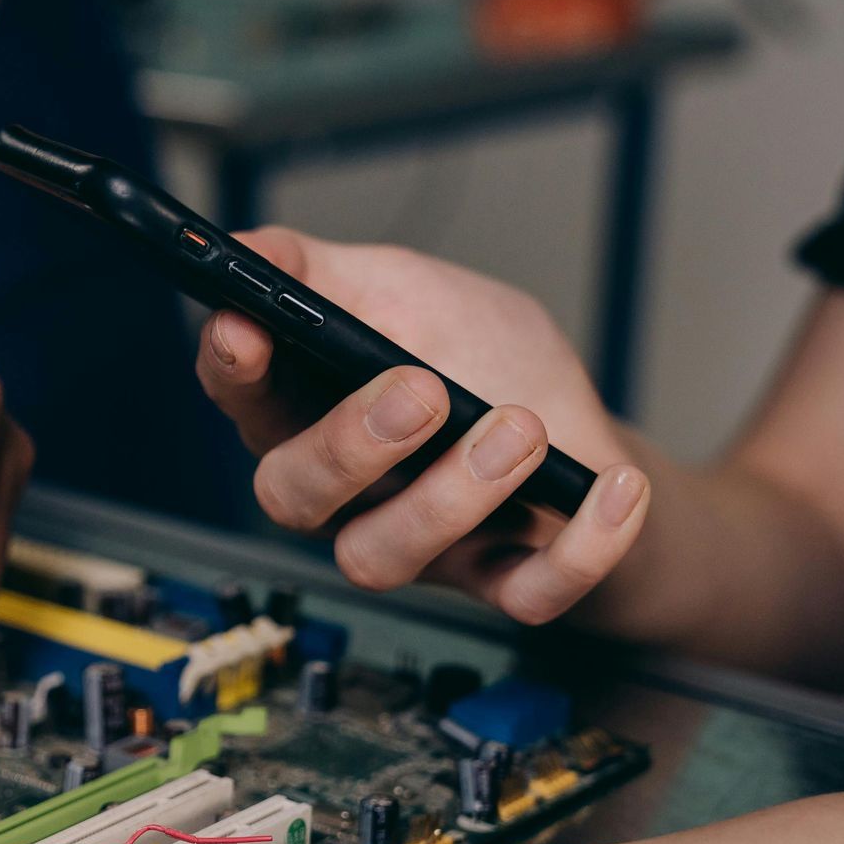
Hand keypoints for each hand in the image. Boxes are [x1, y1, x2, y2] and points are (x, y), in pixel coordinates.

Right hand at [199, 228, 651, 624]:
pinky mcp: (500, 581)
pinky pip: (525, 595)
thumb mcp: (408, 288)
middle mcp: (347, 491)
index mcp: (310, 411)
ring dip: (453, 494)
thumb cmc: (487, 361)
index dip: (232, 370)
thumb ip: (324, 270)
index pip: (242, 396)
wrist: (586, 436)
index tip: (249, 332)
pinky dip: (577, 546)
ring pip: (382, 557)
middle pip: (291, 497)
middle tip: (421, 391)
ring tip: (519, 428)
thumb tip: (249, 248)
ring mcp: (419, 544)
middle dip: (346, 447)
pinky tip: (611, 489)